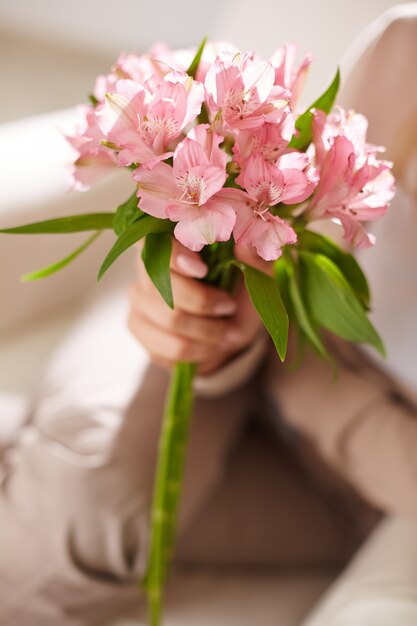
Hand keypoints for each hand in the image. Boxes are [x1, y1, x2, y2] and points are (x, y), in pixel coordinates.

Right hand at [128, 239, 270, 373]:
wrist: (228, 336)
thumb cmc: (240, 296)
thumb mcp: (256, 277)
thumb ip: (254, 257)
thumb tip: (245, 242)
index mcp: (172, 242)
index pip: (154, 240)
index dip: (173, 255)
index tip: (203, 269)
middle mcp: (146, 266)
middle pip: (163, 284)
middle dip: (204, 301)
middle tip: (229, 307)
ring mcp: (139, 297)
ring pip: (171, 318)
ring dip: (208, 330)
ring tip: (227, 332)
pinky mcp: (138, 327)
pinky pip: (171, 346)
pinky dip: (201, 350)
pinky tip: (211, 346)